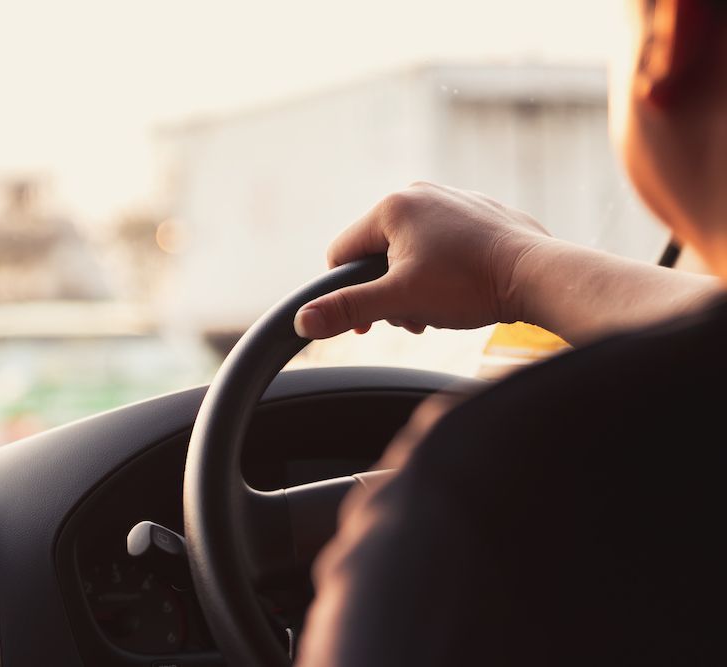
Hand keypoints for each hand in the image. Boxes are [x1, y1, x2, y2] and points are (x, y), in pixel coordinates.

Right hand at [294, 182, 550, 338]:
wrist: (538, 275)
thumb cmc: (469, 284)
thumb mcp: (399, 301)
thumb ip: (348, 309)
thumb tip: (303, 321)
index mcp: (391, 206)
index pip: (341, 254)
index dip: (349, 294)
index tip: (371, 323)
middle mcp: (418, 192)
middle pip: (376, 253)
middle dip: (387, 292)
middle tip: (412, 318)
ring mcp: (450, 198)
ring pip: (408, 250)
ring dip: (412, 285)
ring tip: (437, 308)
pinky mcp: (476, 211)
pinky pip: (440, 242)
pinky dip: (440, 270)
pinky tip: (461, 290)